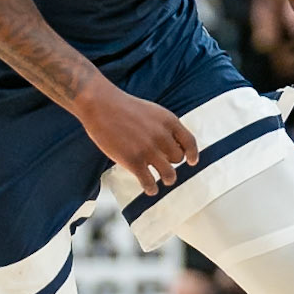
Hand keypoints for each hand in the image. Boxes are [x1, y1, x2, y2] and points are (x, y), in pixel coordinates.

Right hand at [77, 79, 198, 196]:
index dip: (192, 154)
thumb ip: (164, 127)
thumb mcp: (152, 111)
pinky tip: (150, 189)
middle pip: (177, 158)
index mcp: (168, 121)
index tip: (192, 162)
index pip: (189, 142)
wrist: (100, 105)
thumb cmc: (123, 107)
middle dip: (171, 162)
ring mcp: (148, 150)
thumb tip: (172, 146)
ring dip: (168, 179)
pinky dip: (151, 188)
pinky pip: (149, 182)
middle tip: (164, 165)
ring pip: (169, 174)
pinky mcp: (133, 161)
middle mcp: (162, 136)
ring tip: (165, 181)